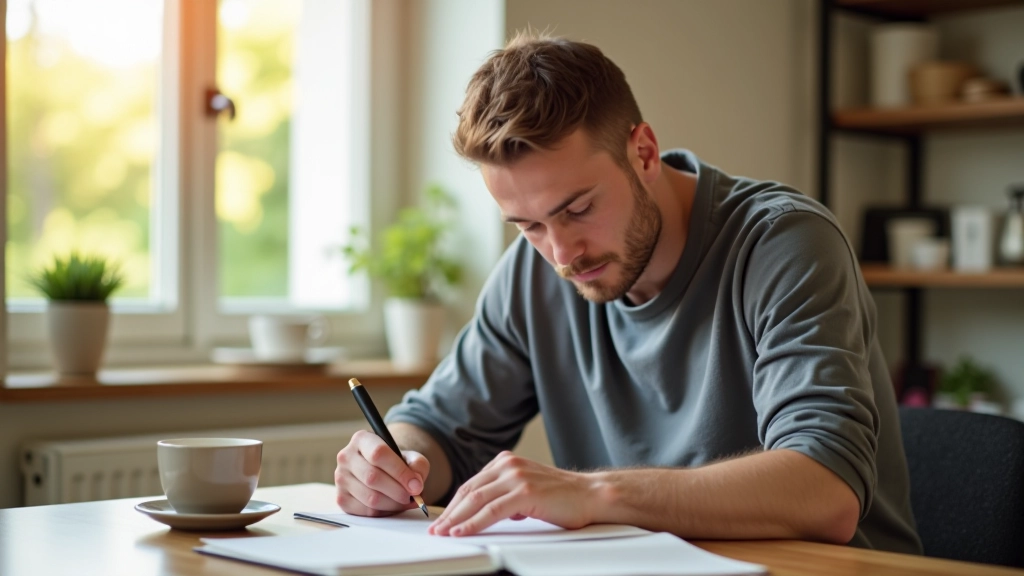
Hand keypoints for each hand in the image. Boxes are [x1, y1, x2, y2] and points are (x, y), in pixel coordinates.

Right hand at [335, 429, 429, 516]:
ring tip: (406, 501)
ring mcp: (340, 479)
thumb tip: (415, 484)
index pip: (379, 454)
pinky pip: (366, 511)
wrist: (382, 471)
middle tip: (412, 496)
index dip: (400, 472)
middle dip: (398, 491)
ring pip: (370, 498)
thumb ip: (418, 465)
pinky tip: (393, 505)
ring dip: (393, 504)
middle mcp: (346, 457)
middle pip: (372, 477)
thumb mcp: (411, 457)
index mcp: (361, 439)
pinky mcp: (341, 499)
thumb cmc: (396, 463)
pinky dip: (384, 512)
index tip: (416, 485)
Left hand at [428, 451, 596, 536]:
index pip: (472, 484)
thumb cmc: (563, 497)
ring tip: (443, 533)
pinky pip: (491, 510)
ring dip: (455, 519)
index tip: (441, 518)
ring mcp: (516, 476)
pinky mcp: (524, 492)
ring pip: (476, 500)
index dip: (454, 503)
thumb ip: (506, 495)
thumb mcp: (527, 490)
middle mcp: (509, 465)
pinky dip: (473, 523)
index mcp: (507, 462)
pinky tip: (461, 531)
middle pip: (469, 491)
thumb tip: (485, 510)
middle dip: (449, 512)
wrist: (591, 495)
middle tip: (435, 529)